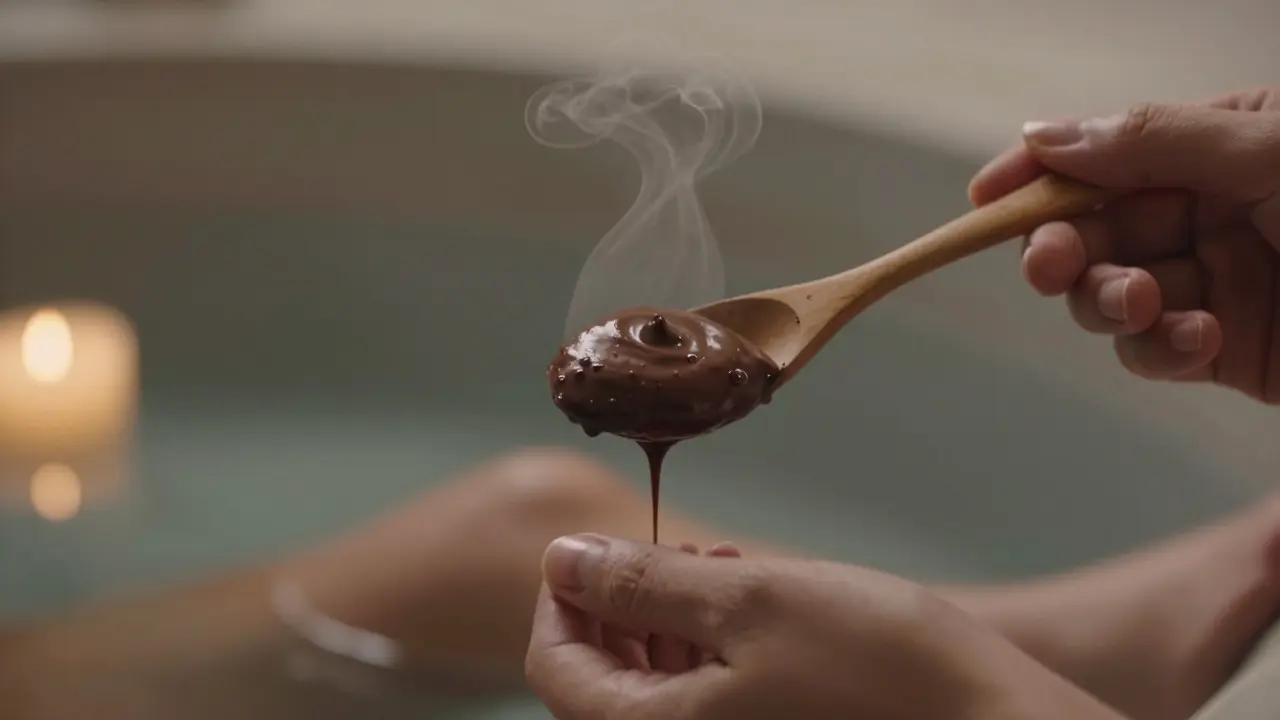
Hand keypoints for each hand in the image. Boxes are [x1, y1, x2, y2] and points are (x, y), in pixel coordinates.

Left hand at [525, 534, 1122, 719]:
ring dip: (667, 623)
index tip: (587, 547)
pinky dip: (710, 650)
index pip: (558, 671)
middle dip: (620, 608)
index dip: (559, 599)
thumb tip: (562, 559)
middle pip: (605, 685)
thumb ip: (644, 583)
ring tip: (714, 565)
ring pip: (657, 691)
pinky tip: (749, 604)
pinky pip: (709, 704)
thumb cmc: (878, 663)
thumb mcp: (751, 598)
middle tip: (664, 549)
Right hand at [970, 87, 1279, 399]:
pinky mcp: (1222, 349)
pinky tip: (1199, 339)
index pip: (1104, 153)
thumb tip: (1044, 136)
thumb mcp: (1269, 151)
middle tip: (1051, 265)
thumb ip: (1156, 141)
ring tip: (1140, 305)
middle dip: (1062, 249)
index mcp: (1216, 144)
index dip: (1038, 172)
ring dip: (1107, 302)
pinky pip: (1153, 350)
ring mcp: (1212, 281)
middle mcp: (1209, 210)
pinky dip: (1159, 349)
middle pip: (1091, 230)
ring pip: (1109, 294)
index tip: (984, 197)